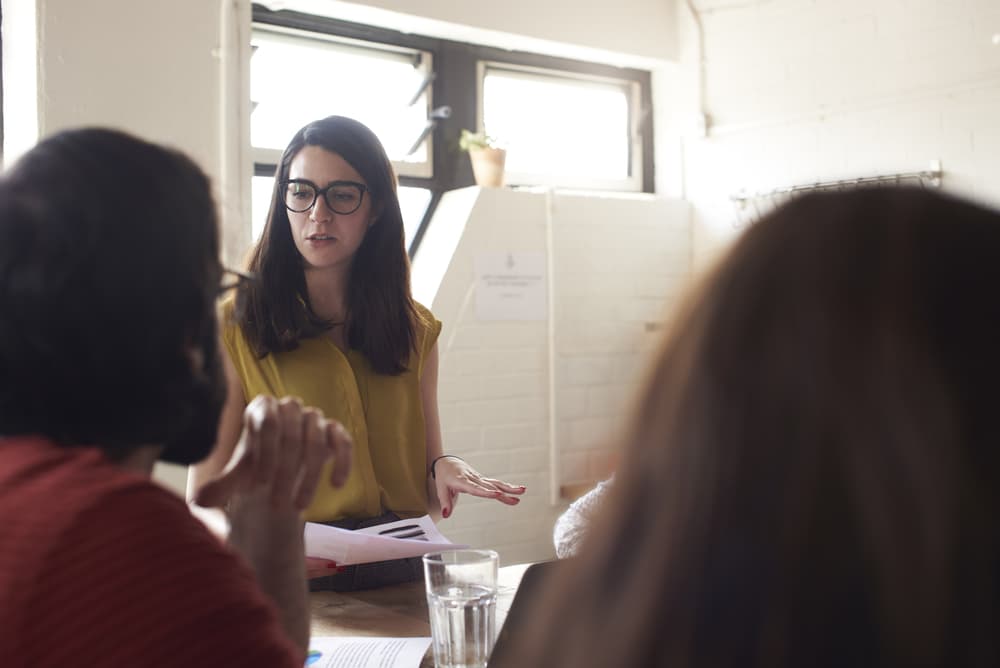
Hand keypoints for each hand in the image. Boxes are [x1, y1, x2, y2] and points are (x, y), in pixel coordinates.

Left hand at [192, 395, 352, 651]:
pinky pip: (343, 442)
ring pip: (318, 441)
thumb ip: (220, 487)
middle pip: (293, 433)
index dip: (265, 453)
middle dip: (286, 472)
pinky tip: (336, 485)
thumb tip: (199, 500)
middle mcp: (290, 407)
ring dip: (310, 477)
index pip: (268, 422)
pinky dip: (343, 462)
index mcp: (261, 408)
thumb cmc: (252, 472)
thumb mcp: (234, 481)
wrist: (277, 476)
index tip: (258, 486)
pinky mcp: (334, 433)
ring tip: (299, 507)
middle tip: (277, 506)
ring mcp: (314, 419)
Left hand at [433, 456, 525, 518]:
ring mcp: (479, 478)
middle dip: (504, 491)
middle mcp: (473, 478)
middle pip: (490, 486)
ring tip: (523, 491)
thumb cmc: (444, 476)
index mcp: (462, 481)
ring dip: (509, 488)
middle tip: (517, 496)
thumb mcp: (441, 489)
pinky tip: (517, 490)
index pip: (475, 488)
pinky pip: (496, 483)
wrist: (447, 462)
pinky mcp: (483, 480)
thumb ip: (445, 502)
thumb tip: (446, 515)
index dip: (486, 492)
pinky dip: (506, 487)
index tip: (497, 494)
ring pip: (496, 483)